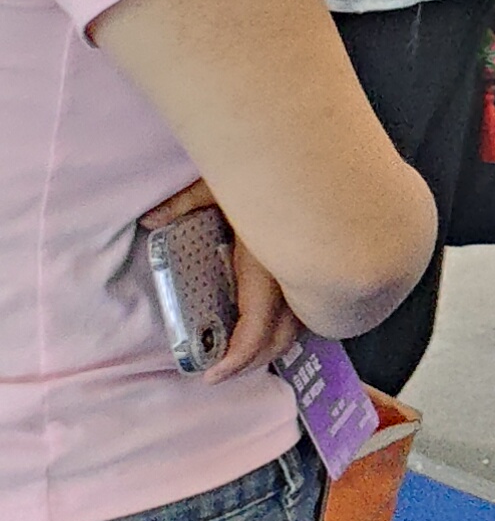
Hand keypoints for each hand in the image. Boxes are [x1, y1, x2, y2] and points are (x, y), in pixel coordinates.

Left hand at [138, 180, 302, 383]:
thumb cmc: (272, 164)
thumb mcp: (220, 181)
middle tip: (222, 372)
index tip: (212, 374)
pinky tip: (271, 322)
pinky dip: (290, 322)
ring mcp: (311, 267)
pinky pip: (309, 303)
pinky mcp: (318, 261)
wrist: (318, 147)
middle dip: (253, 361)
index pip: (257, 327)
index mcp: (266, 261)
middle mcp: (294, 272)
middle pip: (284, 336)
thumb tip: (150, 220)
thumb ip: (183, 203)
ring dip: (273, 345)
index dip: (237, 358)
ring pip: (303, 323)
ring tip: (242, 354)